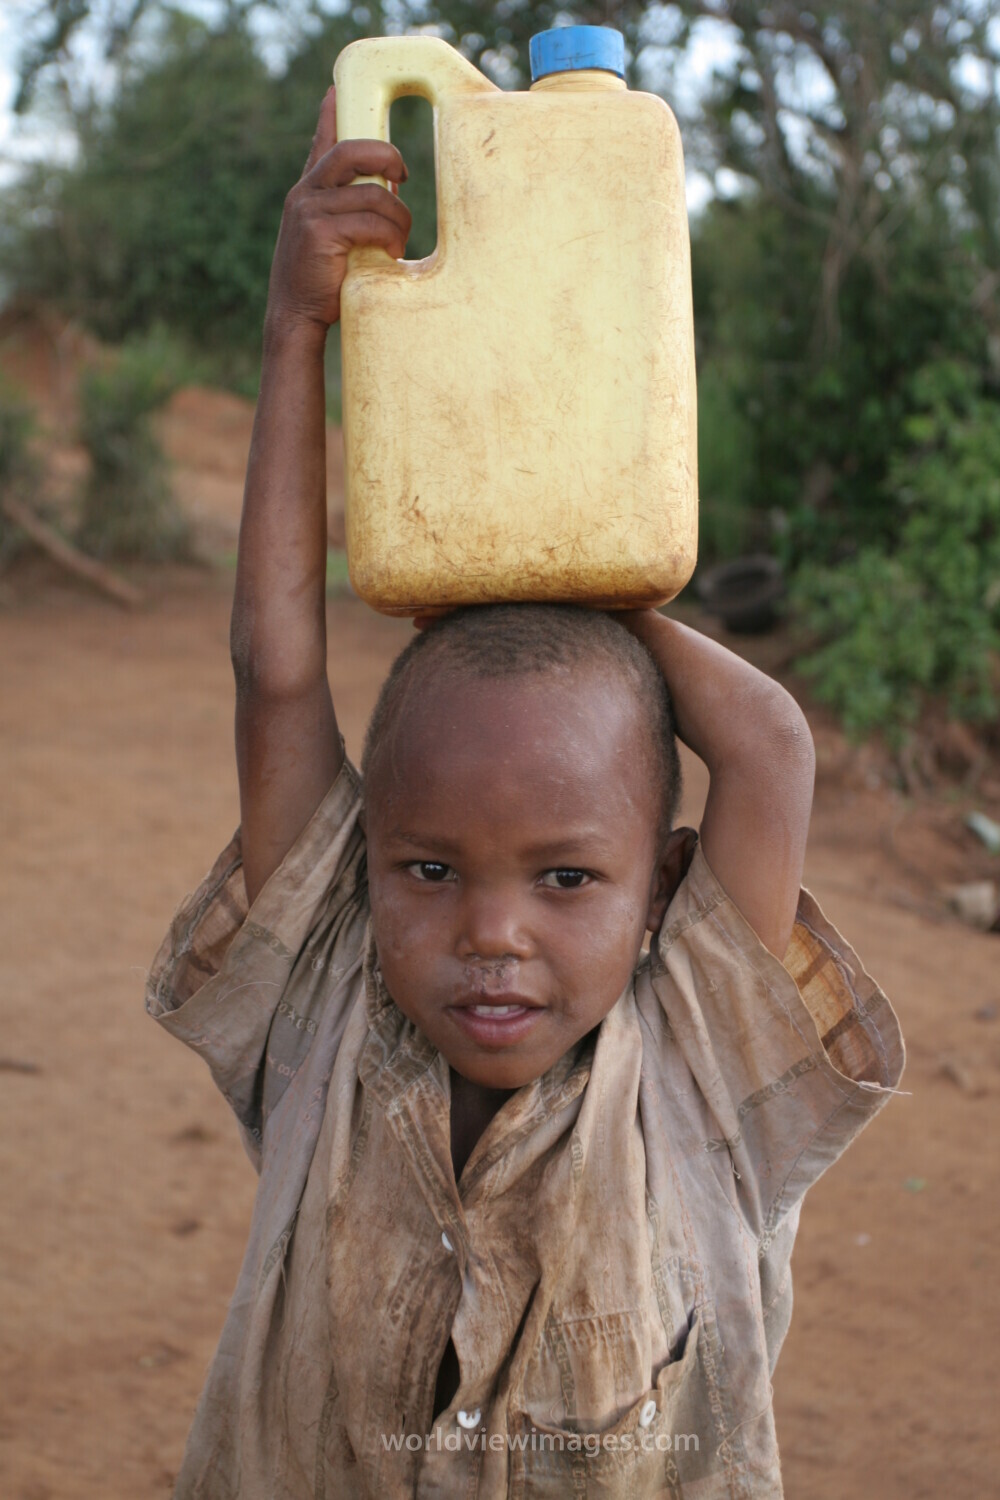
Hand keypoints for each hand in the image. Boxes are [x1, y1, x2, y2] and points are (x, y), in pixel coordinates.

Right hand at [265, 87, 411, 338]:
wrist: (295, 317)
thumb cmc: (323, 281)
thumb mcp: (335, 238)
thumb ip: (353, 211)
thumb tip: (391, 189)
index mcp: (308, 191)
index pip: (322, 142)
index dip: (331, 114)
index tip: (336, 90)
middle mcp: (305, 193)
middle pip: (351, 150)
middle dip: (387, 156)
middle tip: (403, 176)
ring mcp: (309, 210)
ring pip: (373, 193)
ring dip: (398, 218)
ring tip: (398, 241)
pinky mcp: (319, 232)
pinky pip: (371, 222)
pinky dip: (389, 237)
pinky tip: (390, 253)